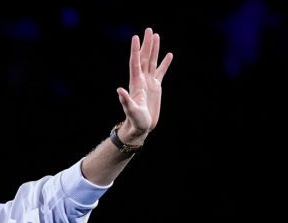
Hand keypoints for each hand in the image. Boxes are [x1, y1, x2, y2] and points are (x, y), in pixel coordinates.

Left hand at [117, 27, 173, 141]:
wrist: (140, 127)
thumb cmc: (135, 120)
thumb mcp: (130, 110)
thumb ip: (125, 100)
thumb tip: (119, 90)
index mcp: (136, 83)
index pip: (135, 62)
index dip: (135, 50)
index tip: (135, 37)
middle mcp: (142, 80)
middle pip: (144, 58)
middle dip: (146, 44)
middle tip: (148, 29)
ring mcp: (149, 83)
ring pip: (152, 62)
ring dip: (154, 49)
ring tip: (156, 36)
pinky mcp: (156, 88)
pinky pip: (161, 72)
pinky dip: (165, 64)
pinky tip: (169, 55)